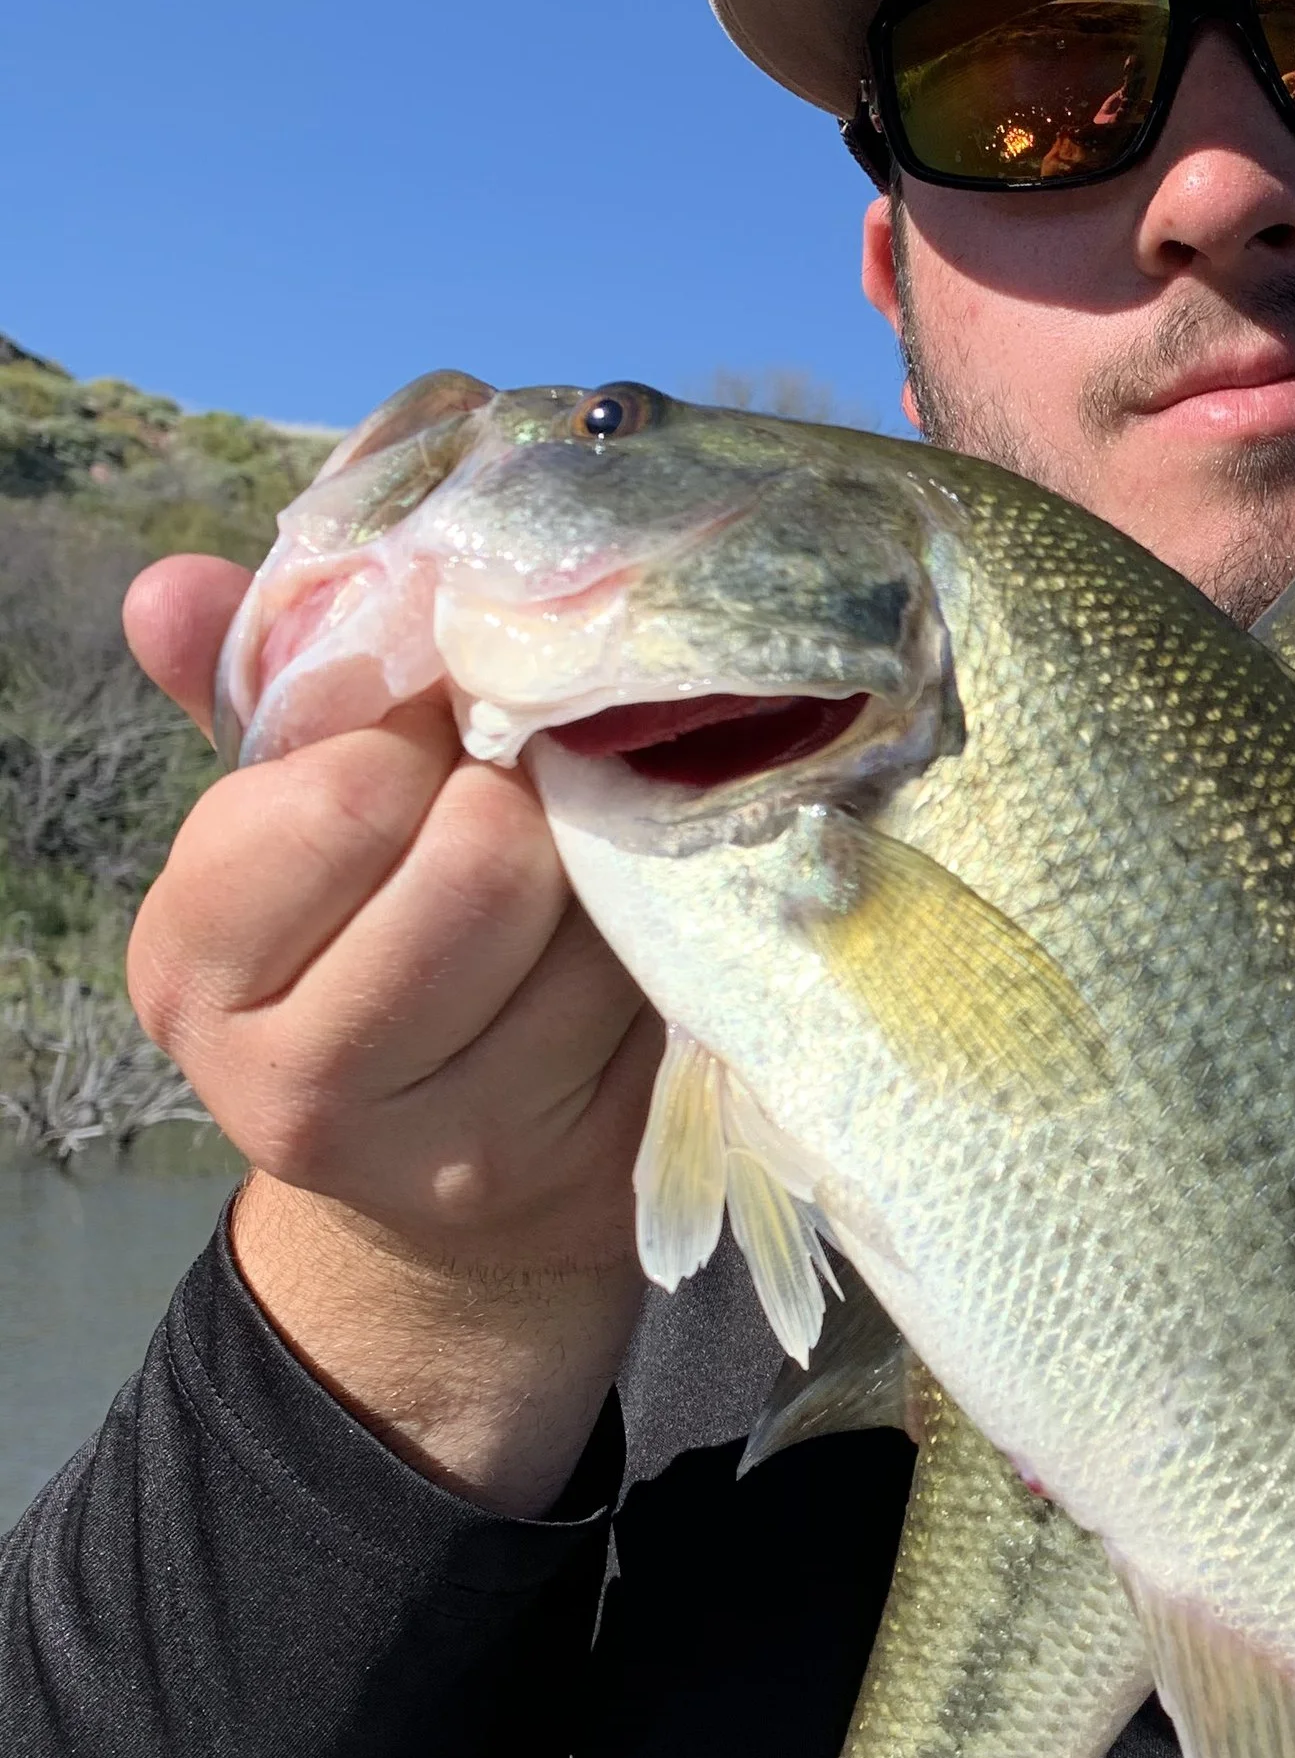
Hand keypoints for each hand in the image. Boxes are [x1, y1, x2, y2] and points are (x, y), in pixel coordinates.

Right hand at [124, 556, 657, 1512]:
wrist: (442, 1174)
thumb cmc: (366, 936)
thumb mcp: (290, 818)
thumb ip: (251, 692)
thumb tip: (169, 583)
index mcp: (195, 967)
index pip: (340, 796)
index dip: (412, 735)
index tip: (426, 737)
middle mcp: (296, 1087)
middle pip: (483, 859)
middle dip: (520, 796)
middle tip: (519, 794)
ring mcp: (448, 1151)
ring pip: (592, 923)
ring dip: (607, 862)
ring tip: (576, 864)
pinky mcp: (581, 1172)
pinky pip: (663, 994)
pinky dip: (663, 939)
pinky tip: (630, 939)